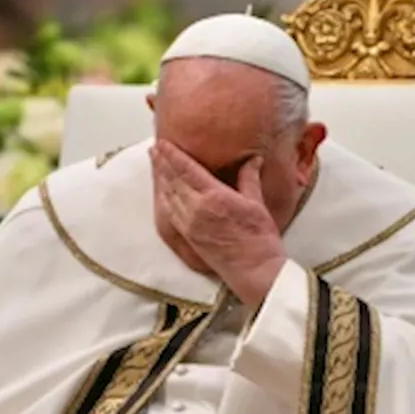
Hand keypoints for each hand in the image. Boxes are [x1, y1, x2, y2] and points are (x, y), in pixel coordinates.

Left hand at [152, 140, 285, 305]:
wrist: (255, 271)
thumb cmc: (260, 239)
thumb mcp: (257, 203)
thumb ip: (249, 178)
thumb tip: (253, 159)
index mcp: (214, 197)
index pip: (186, 169)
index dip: (172, 154)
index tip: (163, 142)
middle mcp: (196, 209)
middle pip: (172, 180)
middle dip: (162, 163)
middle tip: (154, 148)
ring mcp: (189, 224)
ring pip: (168, 195)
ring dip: (160, 178)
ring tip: (155, 164)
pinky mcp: (188, 237)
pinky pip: (170, 213)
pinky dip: (163, 198)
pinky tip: (162, 192)